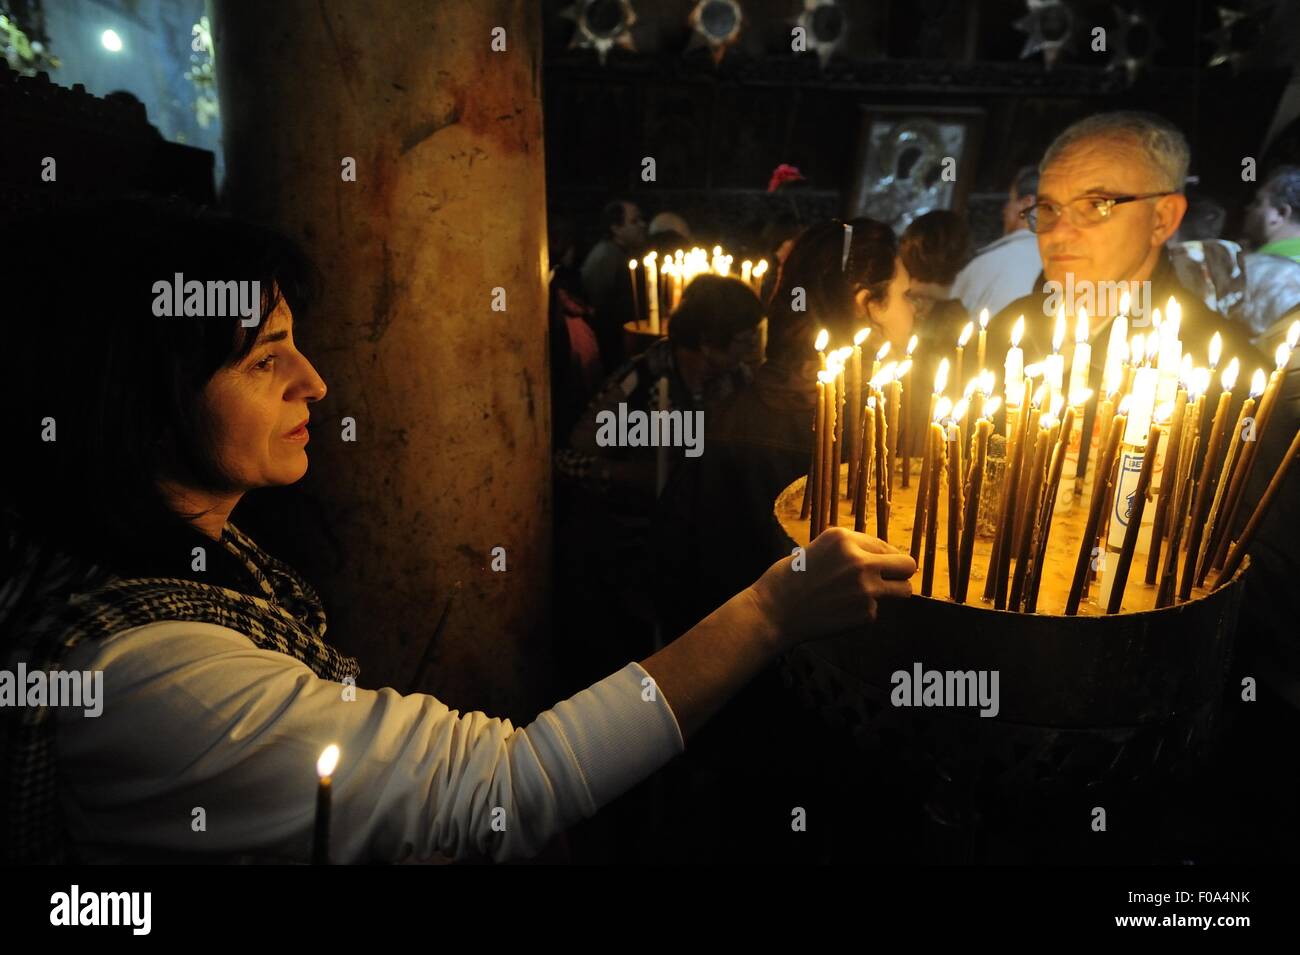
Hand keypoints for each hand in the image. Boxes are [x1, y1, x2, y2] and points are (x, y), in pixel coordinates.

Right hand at [748, 527, 915, 650]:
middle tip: (891, 580)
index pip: (885, 546)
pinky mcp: (866, 614)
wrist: (773, 612)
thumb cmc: (789, 579)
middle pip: (907, 564)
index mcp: (845, 539)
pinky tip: (839, 612)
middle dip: (901, 572)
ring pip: (904, 590)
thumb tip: (879, 558)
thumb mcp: (817, 548)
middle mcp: (860, 561)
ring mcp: (866, 589)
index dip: (881, 557)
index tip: (875, 566)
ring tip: (869, 597)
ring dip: (892, 593)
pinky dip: (862, 613)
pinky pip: (876, 610)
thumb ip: (848, 550)